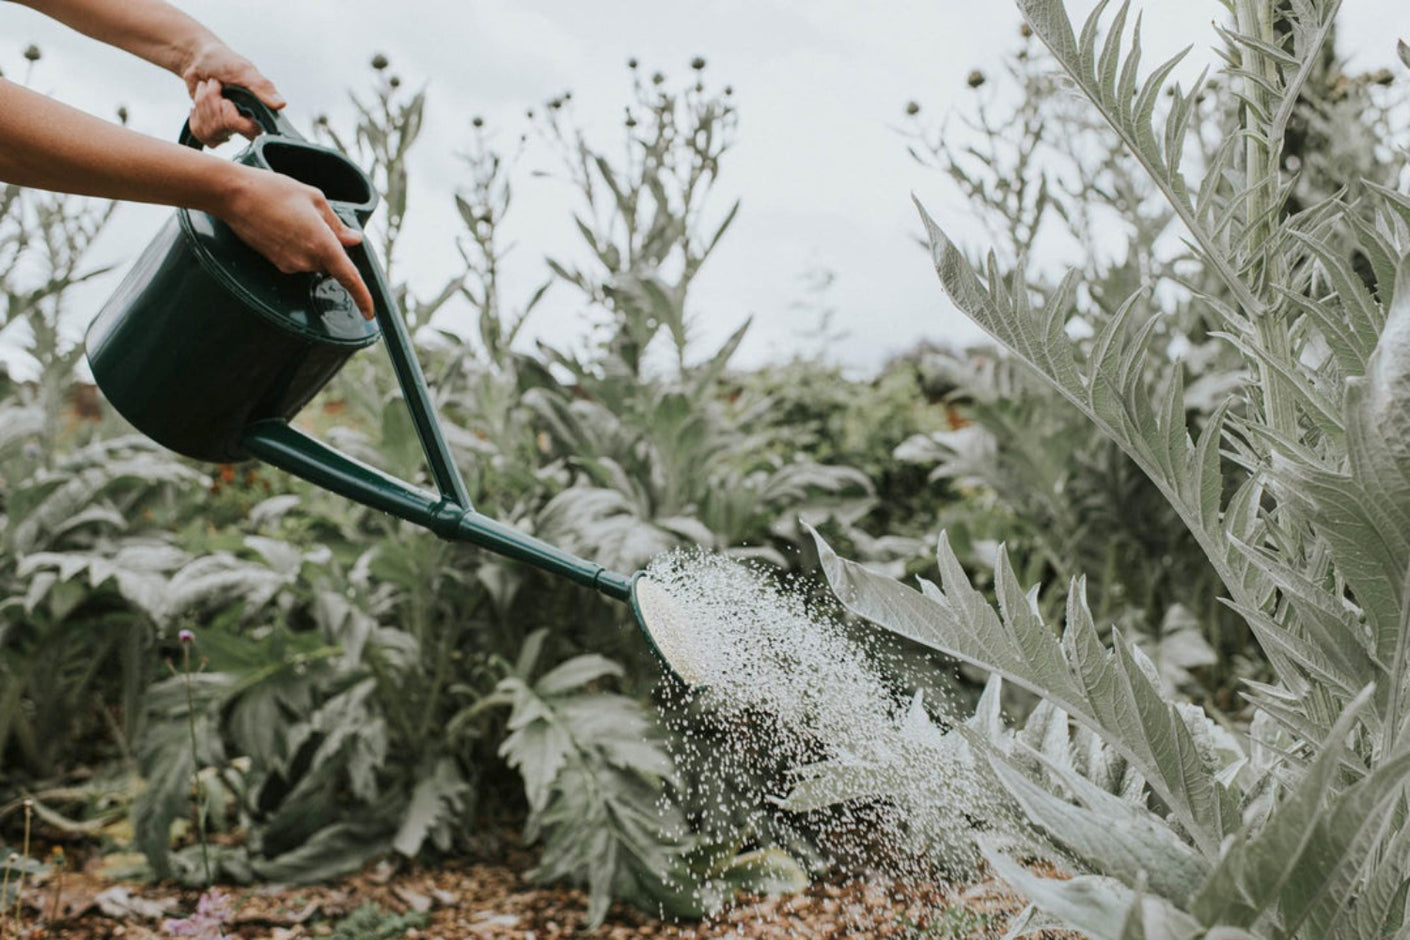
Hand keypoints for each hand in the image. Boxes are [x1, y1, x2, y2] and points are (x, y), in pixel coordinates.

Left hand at [181, 41, 284, 145]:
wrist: (198, 58)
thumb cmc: (223, 61)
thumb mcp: (243, 70)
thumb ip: (262, 87)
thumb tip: (281, 104)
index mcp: (257, 110)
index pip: (251, 131)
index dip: (233, 118)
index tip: (226, 101)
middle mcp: (243, 122)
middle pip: (226, 130)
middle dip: (213, 105)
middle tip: (215, 89)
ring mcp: (225, 127)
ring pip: (210, 131)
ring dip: (202, 104)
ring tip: (208, 90)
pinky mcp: (210, 128)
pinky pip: (199, 133)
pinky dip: (195, 113)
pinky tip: (200, 102)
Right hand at [217, 165, 375, 318]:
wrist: (234, 195)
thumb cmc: (275, 191)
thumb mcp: (314, 199)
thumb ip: (337, 224)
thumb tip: (354, 240)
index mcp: (322, 244)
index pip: (349, 278)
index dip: (362, 297)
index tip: (370, 313)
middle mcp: (307, 260)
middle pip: (331, 263)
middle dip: (330, 246)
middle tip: (314, 217)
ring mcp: (290, 264)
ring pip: (314, 260)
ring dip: (312, 244)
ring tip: (292, 216)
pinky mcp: (276, 264)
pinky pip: (298, 259)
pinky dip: (299, 246)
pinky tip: (283, 225)